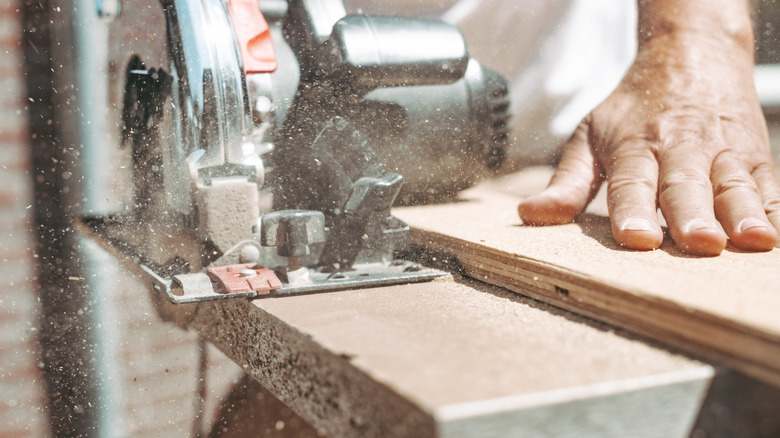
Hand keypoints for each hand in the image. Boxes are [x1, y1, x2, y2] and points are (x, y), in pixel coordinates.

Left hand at [517, 16, 779, 255]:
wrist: (692, 54)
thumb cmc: (633, 109)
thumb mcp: (590, 135)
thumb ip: (567, 181)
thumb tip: (529, 215)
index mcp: (634, 147)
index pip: (630, 182)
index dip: (632, 209)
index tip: (635, 237)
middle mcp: (679, 149)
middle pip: (685, 186)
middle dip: (692, 215)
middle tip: (698, 242)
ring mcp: (721, 151)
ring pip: (733, 183)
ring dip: (743, 212)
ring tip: (751, 239)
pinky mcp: (754, 155)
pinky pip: (768, 183)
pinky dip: (774, 207)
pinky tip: (775, 233)